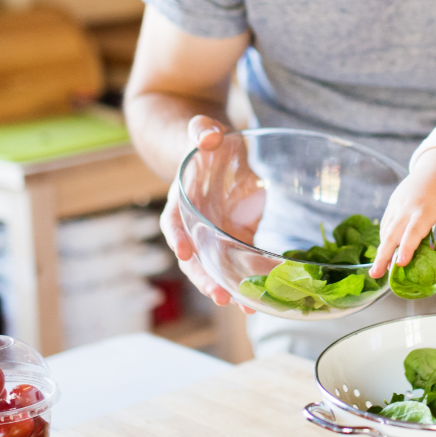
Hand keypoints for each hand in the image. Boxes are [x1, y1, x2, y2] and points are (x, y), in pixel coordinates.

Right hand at [162, 116, 262, 310]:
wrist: (213, 148)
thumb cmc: (204, 139)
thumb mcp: (202, 129)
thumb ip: (202, 131)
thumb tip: (208, 135)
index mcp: (181, 198)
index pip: (173, 220)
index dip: (177, 237)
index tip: (184, 253)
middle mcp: (195, 222)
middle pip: (194, 255)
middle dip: (204, 277)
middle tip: (220, 295)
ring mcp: (214, 232)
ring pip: (216, 265)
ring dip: (228, 286)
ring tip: (243, 307)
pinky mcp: (236, 235)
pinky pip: (240, 259)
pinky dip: (250, 275)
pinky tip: (262, 295)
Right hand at [372, 148, 435, 276]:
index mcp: (426, 209)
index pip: (414, 231)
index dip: (407, 247)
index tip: (400, 263)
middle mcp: (407, 208)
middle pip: (392, 234)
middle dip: (383, 255)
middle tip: (375, 275)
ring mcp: (397, 206)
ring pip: (385, 231)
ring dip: (381, 251)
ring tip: (378, 272)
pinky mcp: (392, 205)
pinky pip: (385, 226)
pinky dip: (384, 241)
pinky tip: (385, 256)